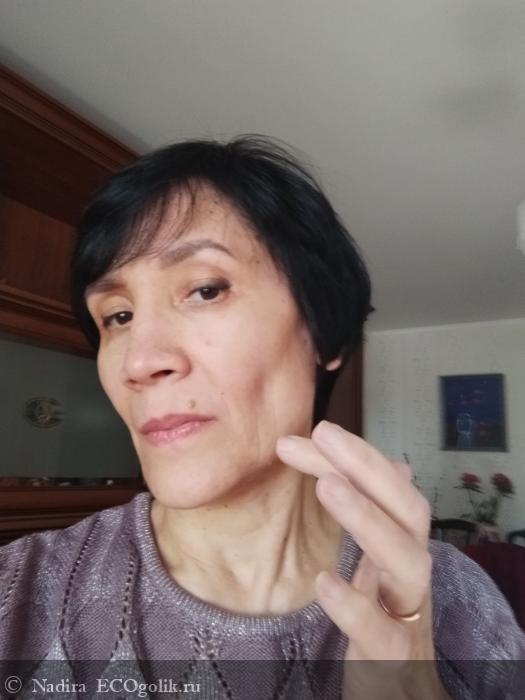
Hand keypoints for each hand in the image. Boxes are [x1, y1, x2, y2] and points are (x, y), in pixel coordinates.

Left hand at [276, 420, 449, 698]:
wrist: (399, 696)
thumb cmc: (385, 628)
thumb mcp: (375, 570)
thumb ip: (375, 520)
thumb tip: (397, 464)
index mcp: (402, 551)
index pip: (388, 490)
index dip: (356, 457)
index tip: (308, 434)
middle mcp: (411, 577)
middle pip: (409, 512)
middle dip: (369, 468)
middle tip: (324, 433)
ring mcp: (409, 618)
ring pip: (408, 564)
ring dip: (369, 520)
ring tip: (328, 486)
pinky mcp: (393, 662)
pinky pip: (385, 635)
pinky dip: (357, 607)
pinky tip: (324, 581)